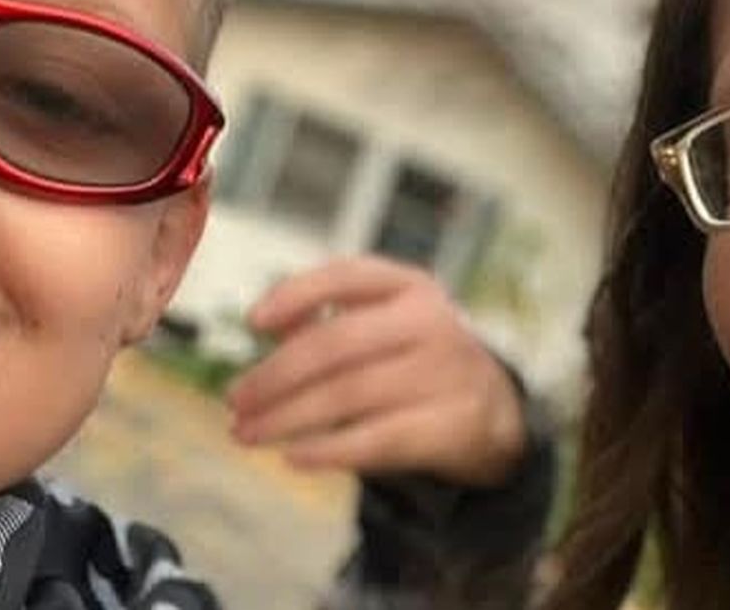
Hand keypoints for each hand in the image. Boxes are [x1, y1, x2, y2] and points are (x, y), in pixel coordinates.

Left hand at [226, 256, 526, 486]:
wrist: (493, 410)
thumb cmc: (415, 359)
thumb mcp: (383, 323)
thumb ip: (325, 317)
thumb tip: (267, 324)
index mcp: (410, 286)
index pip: (347, 275)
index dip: (296, 293)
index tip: (253, 322)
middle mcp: (430, 323)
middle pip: (336, 344)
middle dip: (275, 374)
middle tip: (235, 399)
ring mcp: (443, 375)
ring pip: (347, 396)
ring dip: (286, 418)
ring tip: (246, 433)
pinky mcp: (448, 427)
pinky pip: (375, 441)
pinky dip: (327, 450)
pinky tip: (292, 455)